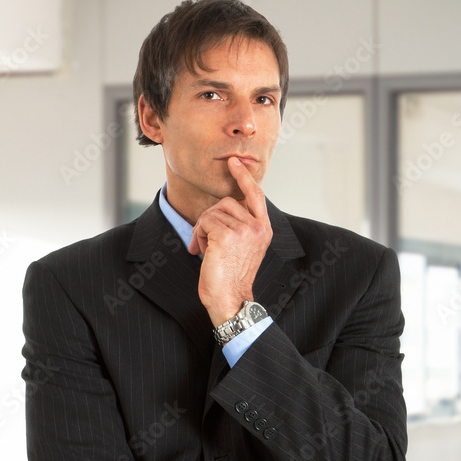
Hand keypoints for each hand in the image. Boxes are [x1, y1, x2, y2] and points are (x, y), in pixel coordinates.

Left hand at [188, 157, 272, 325]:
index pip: (255, 195)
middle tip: (205, 239)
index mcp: (264, 229)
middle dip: (211, 217)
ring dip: (202, 229)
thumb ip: (241, 226)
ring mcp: (243, 230)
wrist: (230, 299)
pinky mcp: (226, 236)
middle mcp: (257, 227)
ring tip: (204, 249)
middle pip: (227, 202)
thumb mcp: (244, 247)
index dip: (244, 176)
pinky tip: (199, 251)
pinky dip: (197, 236)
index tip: (234, 162)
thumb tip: (222, 209)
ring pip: (213, 212)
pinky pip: (204, 222)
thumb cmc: (232, 277)